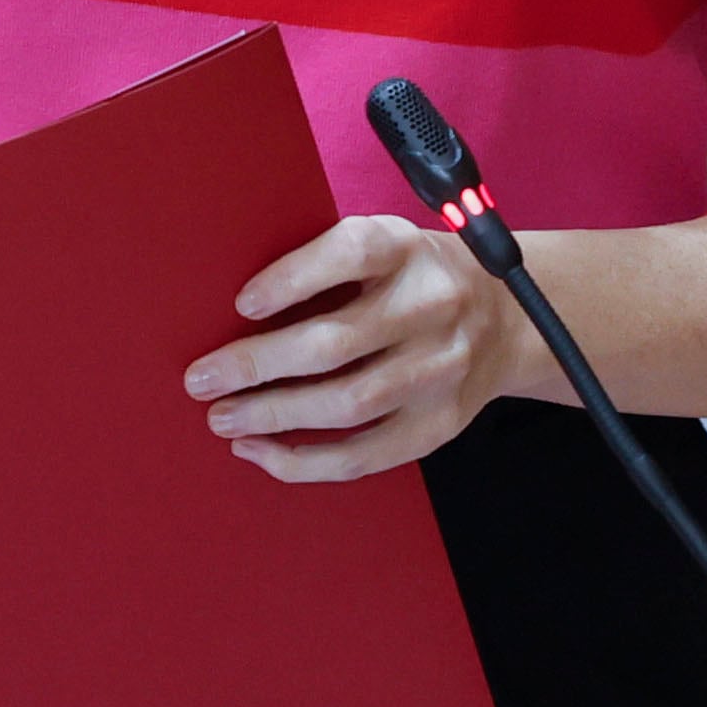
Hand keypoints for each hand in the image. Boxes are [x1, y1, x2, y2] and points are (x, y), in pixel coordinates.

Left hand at [186, 215, 552, 482]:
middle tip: (200, 379)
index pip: (352, 253)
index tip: (241, 304)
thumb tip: (226, 308)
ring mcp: (443, 368)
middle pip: (338, 342)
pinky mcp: (442, 422)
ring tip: (221, 418)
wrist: (505, 319)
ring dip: (275, 416)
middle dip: (258, 365)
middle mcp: (433, 305)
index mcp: (407, 248)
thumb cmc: (408, 277)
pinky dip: (306, 460)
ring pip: (350, 404)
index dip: (293, 278)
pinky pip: (368, 454)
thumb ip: (324, 263)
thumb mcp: (382, 245)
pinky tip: (260, 451)